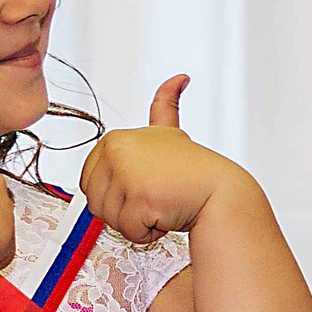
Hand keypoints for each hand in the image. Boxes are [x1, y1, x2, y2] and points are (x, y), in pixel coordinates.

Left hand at [82, 75, 246, 242]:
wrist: (221, 193)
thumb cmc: (193, 171)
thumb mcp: (168, 132)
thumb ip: (163, 106)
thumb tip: (179, 78)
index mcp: (115, 139)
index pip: (90, 183)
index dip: (117, 193)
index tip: (144, 183)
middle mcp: (118, 152)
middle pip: (96, 203)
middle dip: (124, 209)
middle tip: (153, 195)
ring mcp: (128, 175)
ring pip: (111, 219)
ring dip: (137, 221)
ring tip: (161, 203)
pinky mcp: (140, 198)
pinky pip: (129, 231)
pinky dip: (148, 232)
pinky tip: (165, 213)